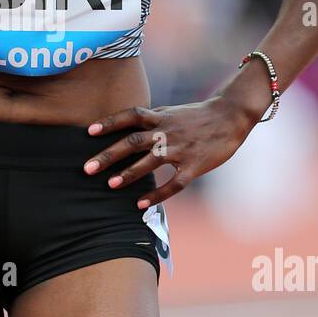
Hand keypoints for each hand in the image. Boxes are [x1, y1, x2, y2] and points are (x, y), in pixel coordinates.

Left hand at [83, 97, 253, 205]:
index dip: (109, 123)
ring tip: (110, 184)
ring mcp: (180, 149)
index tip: (88, 131)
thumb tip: (125, 128)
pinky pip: (173, 183)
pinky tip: (140, 204)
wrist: (230, 117)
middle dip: (109, 154)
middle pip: (133, 142)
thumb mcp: (171, 112)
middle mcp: (167, 132)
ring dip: (129, 174)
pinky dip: (157, 194)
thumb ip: (150, 121)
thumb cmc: (197, 116)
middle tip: (88, 168)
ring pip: (150, 162)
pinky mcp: (194, 166)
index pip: (130, 116)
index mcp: (160, 117)